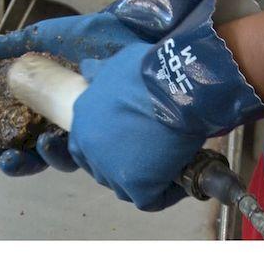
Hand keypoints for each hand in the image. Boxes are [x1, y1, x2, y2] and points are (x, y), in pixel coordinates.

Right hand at [0, 12, 141, 174]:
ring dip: (35, 162)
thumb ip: (11, 46)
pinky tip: (51, 144)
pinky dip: (65, 154)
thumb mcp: (46, 39)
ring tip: (17, 157)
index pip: (17, 134)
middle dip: (12, 163)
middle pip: (33, 154)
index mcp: (47, 103)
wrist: (135, 31)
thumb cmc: (94, 36)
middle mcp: (65, 121)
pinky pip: (88, 156)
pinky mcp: (112, 134)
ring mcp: (89, 129)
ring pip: (58, 160)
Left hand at [68, 43, 202, 210]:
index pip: (84, 146)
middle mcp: (88, 146)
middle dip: (124, 166)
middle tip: (151, 154)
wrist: (177, 84)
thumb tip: (87, 69)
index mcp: (81, 118)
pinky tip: (182, 176)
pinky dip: (167, 192)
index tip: (129, 143)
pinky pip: (151, 199)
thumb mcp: (116, 64)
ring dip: (145, 180)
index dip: (106, 148)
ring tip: (169, 163)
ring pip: (125, 187)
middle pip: (102, 168)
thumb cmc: (150, 71)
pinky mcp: (135, 186)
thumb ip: (99, 72)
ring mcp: (109, 168)